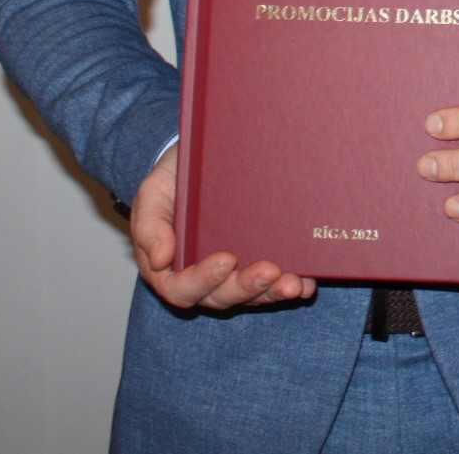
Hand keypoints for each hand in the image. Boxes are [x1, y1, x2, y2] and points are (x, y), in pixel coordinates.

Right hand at [131, 145, 315, 310]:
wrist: (198, 163)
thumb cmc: (171, 183)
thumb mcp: (152, 198)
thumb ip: (151, 227)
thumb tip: (160, 259)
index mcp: (172, 269)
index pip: (183, 288)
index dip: (204, 280)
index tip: (226, 259)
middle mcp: (205, 278)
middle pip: (223, 296)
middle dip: (247, 287)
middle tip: (270, 271)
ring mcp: (234, 273)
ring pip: (252, 294)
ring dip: (273, 292)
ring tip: (295, 284)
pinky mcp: (258, 261)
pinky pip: (275, 281)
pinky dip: (292, 285)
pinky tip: (307, 284)